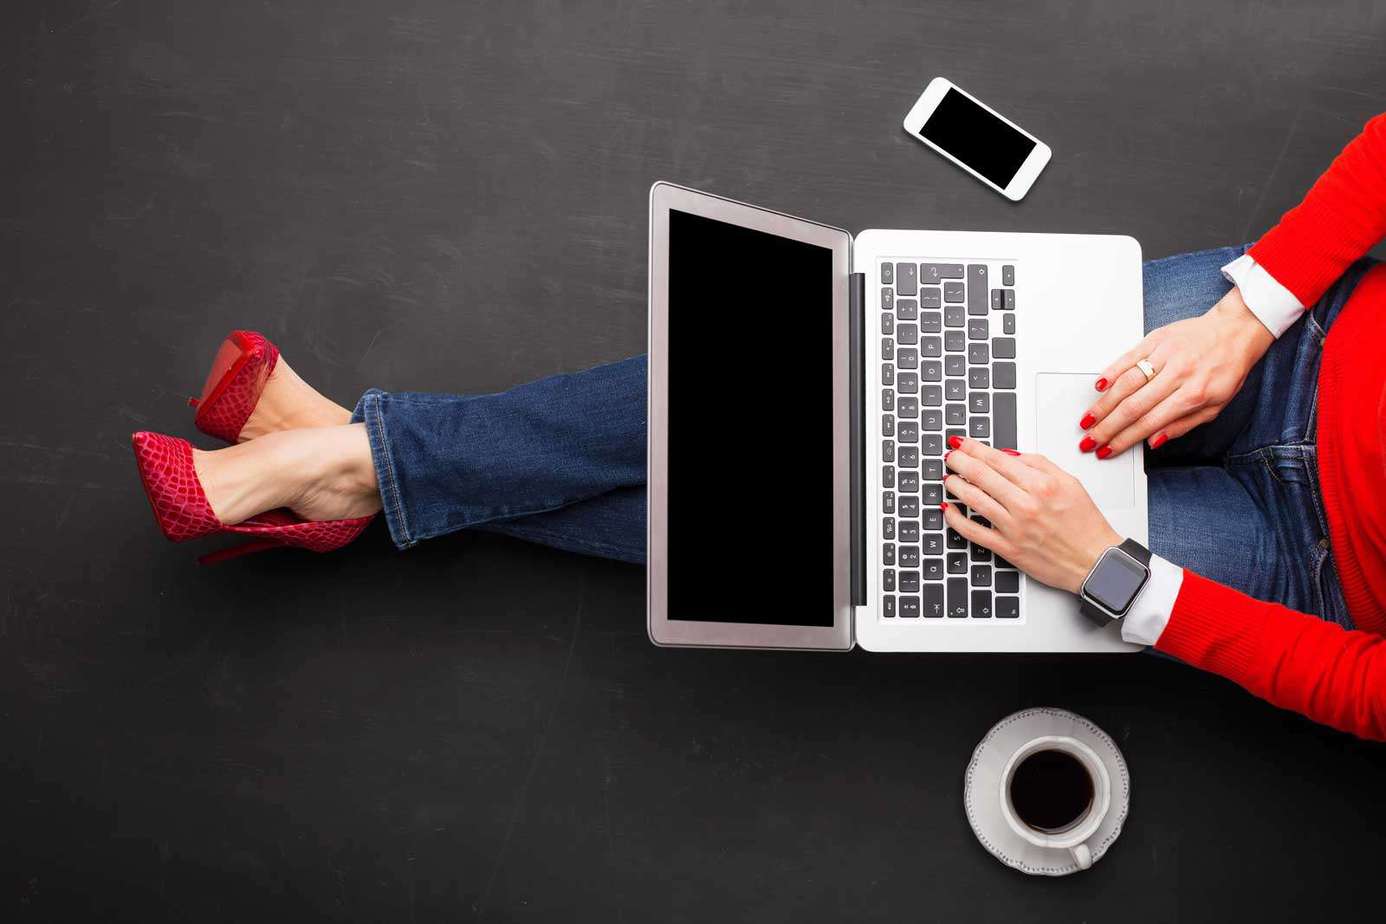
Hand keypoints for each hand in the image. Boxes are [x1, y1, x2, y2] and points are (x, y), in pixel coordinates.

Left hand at [942, 437, 1120, 594]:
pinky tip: (949, 509)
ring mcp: (1013, 527)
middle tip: (951, 456)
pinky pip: (973, 532)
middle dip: (959, 461)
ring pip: (973, 500)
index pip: (997, 459)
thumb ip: (1038, 464)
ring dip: (955, 485)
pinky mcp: (1007, 548)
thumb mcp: (1069, 482)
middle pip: (980, 475)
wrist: (1095, 561)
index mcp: (1040, 485)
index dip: (974, 448)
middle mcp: (1025, 504)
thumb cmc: (1085, 524)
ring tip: (949, 478)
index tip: (962, 443)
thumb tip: (1008, 455)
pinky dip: (956, 519)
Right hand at [1079, 286, 1274, 456]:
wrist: (1237, 330)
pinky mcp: (1157, 338)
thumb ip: (1184, 425)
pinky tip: (1098, 386)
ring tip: (1088, 419)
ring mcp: (1165, 355)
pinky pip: (1128, 357)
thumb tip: (1154, 440)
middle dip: (1106, 427)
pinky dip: (1111, 372)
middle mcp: (1178, 374)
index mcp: (1193, 395)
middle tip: (1089, 439)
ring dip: (1103, 404)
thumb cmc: (1228, 368)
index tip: (1107, 449)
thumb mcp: (1216, 406)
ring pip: (1126, 383)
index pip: (1149, 423)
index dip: (1124, 440)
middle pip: (1132, 406)